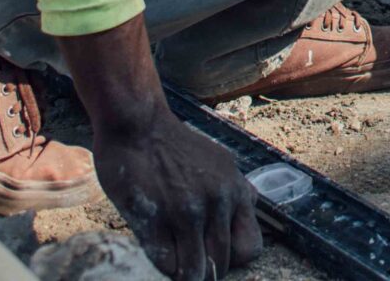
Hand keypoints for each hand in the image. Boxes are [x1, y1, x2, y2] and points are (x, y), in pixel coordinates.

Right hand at [88, 110, 261, 280]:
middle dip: (206, 271)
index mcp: (235, 191)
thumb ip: (234, 187)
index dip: (233, 259)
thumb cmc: (175, 146)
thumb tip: (250, 202)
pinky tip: (157, 249)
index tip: (214, 255)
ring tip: (174, 262)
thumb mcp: (219, 162)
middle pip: (222, 265)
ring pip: (195, 271)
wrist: (138, 123)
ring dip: (184, 274)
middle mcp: (217, 203)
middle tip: (189, 261)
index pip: (250, 248)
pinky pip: (166, 263)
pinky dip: (163, 265)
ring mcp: (186, 212)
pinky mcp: (155, 218)